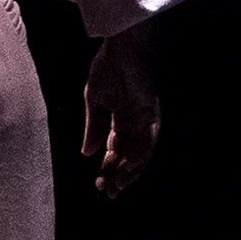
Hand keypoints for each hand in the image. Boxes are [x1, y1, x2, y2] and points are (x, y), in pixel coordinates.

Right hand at [79, 24, 162, 197]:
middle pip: (128, 156)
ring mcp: (145, 120)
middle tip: (109, 193)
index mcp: (118, 120)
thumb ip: (93, 127)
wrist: (123, 46)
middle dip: (118, 175)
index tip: (99, 185)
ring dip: (130, 170)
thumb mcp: (94, 100)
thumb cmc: (108, 67)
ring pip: (140, 153)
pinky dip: (140, 155)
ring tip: (119, 186)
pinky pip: (149, 140)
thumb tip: (86, 153)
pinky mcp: (153, 113)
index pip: (114, 151)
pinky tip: (130, 168)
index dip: (107, 168)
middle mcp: (134, 124)